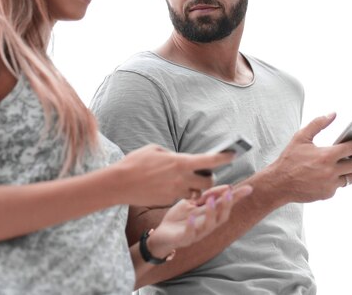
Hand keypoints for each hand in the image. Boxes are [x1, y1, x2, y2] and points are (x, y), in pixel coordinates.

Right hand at [117, 144, 235, 206]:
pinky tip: (169, 187)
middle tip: (204, 174)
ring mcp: (175, 192)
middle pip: (208, 182)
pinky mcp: (167, 201)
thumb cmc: (135, 162)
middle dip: (210, 178)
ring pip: (196, 193)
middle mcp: (181, 178)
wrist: (119, 183)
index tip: (233, 153)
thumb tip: (179, 159)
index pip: (209, 160)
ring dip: (196, 188)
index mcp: (180, 162)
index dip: (224, 157)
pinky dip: (180, 193)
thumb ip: (172, 155)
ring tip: (187, 181)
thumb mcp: (155, 150)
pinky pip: (180, 197)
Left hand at [145, 184, 252, 257]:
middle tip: (229, 192)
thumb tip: (225, 186)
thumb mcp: (193, 203)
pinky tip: (191, 216)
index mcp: (210, 216)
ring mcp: (196, 233)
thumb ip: (207, 196)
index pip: (226, 206)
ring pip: (208, 226)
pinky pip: (189, 234)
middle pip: (222, 217)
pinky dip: (191, 225)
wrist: (161, 235)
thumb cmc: (179, 218)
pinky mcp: (183, 239)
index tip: (248, 188)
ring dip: (211, 213)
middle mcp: (206, 226)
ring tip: (210, 200)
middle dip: (227, 205)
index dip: (237, 198)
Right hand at [264, 113, 351, 203]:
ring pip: (350, 177)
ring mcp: (330, 184)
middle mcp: (331, 171)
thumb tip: (332, 114)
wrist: (279, 183)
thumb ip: (318, 124)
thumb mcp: (301, 137)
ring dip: (349, 170)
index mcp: (326, 155)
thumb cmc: (289, 159)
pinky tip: (329, 174)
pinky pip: (339, 186)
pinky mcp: (327, 194)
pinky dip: (337, 180)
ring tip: (343, 165)